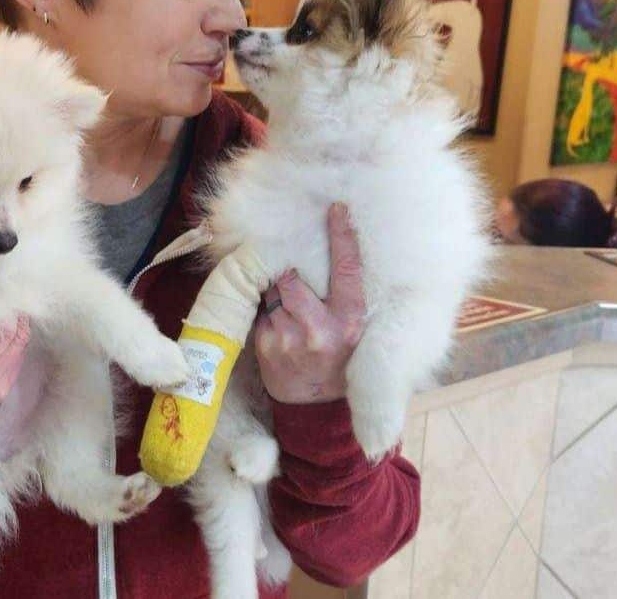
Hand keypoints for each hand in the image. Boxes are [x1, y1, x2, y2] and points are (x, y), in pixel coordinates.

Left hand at [255, 203, 366, 403]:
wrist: (314, 408)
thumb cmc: (339, 360)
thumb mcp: (356, 331)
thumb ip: (347, 297)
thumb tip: (332, 251)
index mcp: (350, 322)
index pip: (347, 269)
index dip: (341, 236)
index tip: (336, 208)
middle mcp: (321, 329)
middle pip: (294, 275)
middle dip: (291, 272)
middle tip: (297, 279)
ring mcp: (289, 337)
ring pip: (273, 288)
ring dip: (277, 290)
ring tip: (290, 310)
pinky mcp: (265, 343)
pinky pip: (261, 307)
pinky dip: (266, 309)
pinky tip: (279, 326)